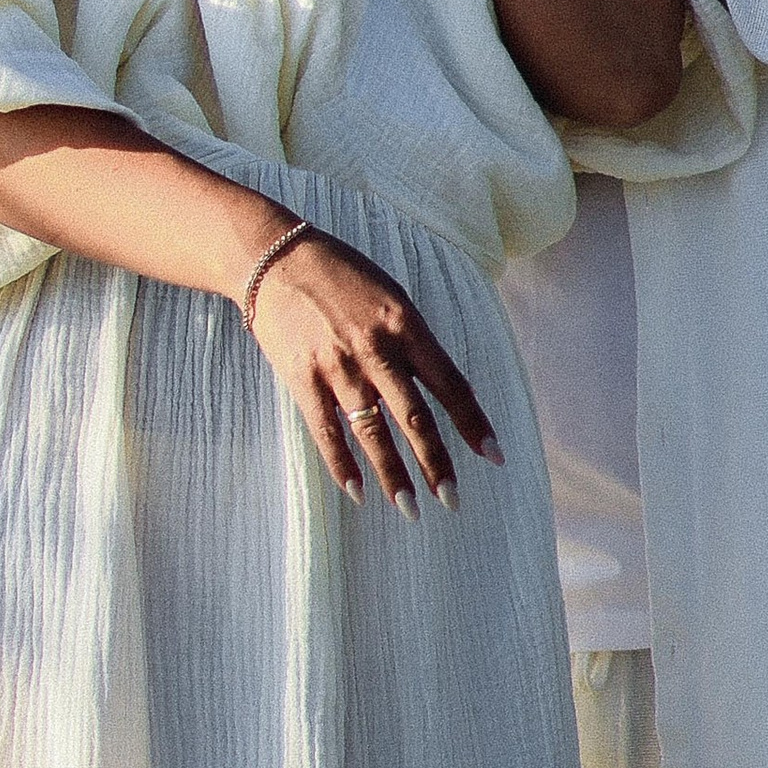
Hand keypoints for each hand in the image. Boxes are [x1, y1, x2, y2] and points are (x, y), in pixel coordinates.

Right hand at [243, 222, 502, 508]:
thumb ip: (416, 340)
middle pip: (414, 417)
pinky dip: (342, 465)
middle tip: (453, 499)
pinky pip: (326, 431)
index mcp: (405, 324)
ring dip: (394, 475)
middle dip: (436, 462)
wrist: (274, 258)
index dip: (473, 423)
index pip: (449, 383)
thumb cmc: (340, 273)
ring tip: (411, 509)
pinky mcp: (303, 378)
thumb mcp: (391, 293)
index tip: (493, 456)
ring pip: (373, 432)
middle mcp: (376, 349)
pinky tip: (358, 492)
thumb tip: (448, 387)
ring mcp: (338, 366)